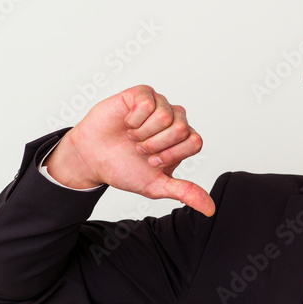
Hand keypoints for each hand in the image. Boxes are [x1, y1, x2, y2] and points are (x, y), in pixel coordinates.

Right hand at [45, 85, 213, 215]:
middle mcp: (174, 120)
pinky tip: (126, 123)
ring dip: (143, 133)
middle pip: (181, 129)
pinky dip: (133, 119)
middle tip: (140, 149)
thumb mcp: (156, 186)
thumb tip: (210, 209)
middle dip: (155, 145)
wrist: (92, 158)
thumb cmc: (124, 168)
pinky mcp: (142, 94)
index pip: (195, 142)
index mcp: (182, 141)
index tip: (152, 161)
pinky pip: (147, 102)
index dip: (172, 154)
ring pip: (165, 115)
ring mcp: (159, 105)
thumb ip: (185, 192)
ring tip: (132, 137)